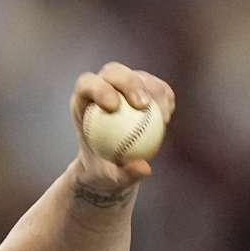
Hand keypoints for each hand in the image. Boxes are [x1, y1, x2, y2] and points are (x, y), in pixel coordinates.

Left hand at [70, 62, 175, 189]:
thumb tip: (143, 167)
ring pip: (141, 77)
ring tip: (162, 118)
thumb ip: (123, 173)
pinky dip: (165, 100)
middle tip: (143, 105)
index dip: (99, 88)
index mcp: (82, 101)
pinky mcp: (145, 90)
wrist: (113, 166)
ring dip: (154, 93)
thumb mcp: (111, 178)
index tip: (113, 106)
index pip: (87, 84)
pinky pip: (158, 89)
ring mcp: (124, 86)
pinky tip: (167, 117)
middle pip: (114, 72)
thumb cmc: (104, 173)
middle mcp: (102, 87)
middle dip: (129, 83)